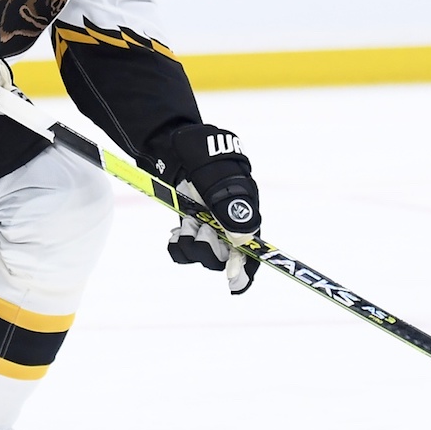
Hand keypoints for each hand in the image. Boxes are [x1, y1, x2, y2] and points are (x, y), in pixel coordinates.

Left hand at [149, 123, 260, 293]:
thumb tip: (244, 238)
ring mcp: (209, 225)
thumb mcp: (218, 177)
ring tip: (186, 222)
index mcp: (246, 210)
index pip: (254, 247)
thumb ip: (231, 206)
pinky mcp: (191, 226)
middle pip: (226, 256)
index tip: (234, 284)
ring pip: (203, 255)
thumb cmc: (203, 156)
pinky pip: (185, 250)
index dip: (247, 268)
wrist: (176, 145)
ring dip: (192, 243)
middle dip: (210, 249)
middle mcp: (230, 222)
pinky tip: (176, 230)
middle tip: (199, 229)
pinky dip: (178, 244)